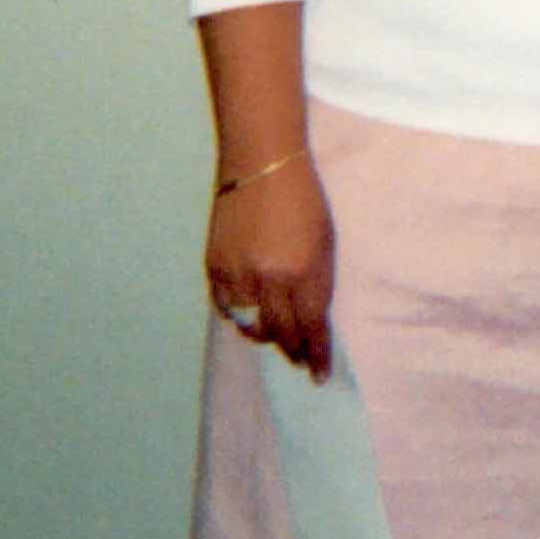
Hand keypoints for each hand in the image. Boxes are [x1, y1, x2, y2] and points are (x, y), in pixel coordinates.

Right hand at [204, 155, 334, 379]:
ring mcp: (238, 274)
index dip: (316, 354)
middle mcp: (269, 279)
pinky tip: (247, 313)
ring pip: (249, 326)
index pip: (311, 327)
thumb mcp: (325, 241)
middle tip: (299, 359)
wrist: (261, 163)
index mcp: (303, 271)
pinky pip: (225, 307)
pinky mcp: (214, 266)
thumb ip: (319, 283)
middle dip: (293, 351)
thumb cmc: (304, 199)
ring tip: (274, 336)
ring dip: (264, 336)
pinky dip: (237, 315)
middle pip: (280, 333)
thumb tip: (312, 321)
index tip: (319, 375)